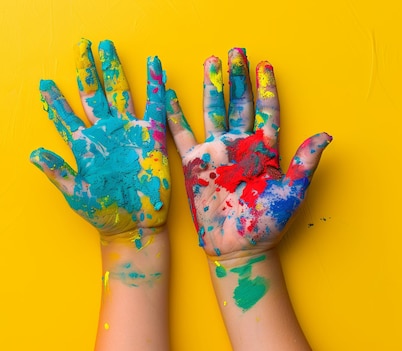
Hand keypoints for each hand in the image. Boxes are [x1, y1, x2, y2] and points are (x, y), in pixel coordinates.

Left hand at [31, 39, 169, 238]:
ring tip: (106, 47)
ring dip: (113, 70)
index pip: (66, 117)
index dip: (55, 101)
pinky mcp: (151, 137)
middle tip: (81, 46)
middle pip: (94, 94)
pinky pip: (154, 106)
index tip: (43, 83)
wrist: (134, 224)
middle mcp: (105, 133)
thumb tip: (33, 154)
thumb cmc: (103, 212)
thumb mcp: (76, 193)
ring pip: (120, 92)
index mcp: (85, 145)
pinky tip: (154, 64)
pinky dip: (155, 86)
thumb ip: (58, 172)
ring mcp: (128, 132)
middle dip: (87, 70)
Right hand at [166, 48, 331, 258]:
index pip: (265, 111)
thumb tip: (326, 135)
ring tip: (211, 63)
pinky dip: (175, 115)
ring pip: (212, 112)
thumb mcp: (293, 191)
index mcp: (263, 150)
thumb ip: (305, 161)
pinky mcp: (194, 165)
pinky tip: (170, 96)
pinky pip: (182, 135)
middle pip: (238, 104)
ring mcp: (216, 153)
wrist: (239, 246)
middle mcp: (239, 146)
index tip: (265, 66)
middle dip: (237, 78)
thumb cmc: (268, 223)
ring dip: (211, 87)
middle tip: (235, 52)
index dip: (266, 89)